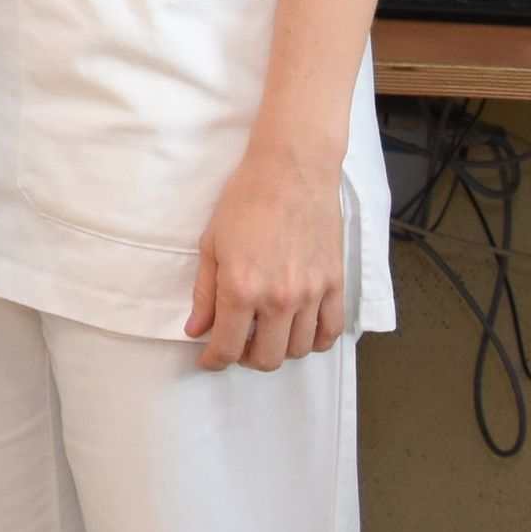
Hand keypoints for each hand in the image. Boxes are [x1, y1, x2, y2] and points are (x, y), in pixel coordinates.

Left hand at [188, 145, 346, 371]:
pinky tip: (299, 330)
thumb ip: (204, 293)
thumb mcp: (212, 244)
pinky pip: (330, 332)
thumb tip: (196, 329)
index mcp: (241, 289)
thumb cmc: (246, 200)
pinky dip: (314, 341)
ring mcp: (311, 294)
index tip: (209, 359)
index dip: (214, 360)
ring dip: (279, 350)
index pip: (227, 347)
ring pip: (298, 350)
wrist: (292, 171)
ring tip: (266, 333)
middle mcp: (278, 298)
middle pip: (267, 359)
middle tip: (238, 344)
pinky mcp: (334, 284)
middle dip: (247, 359)